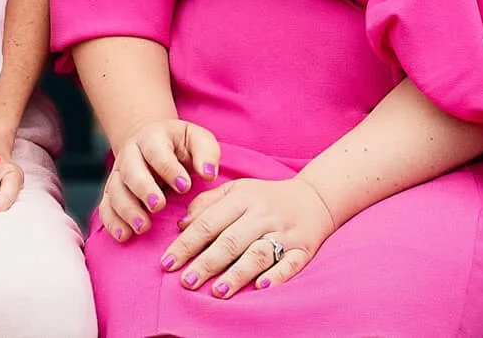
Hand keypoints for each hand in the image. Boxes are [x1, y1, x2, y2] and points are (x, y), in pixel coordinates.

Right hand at [97, 117, 220, 243]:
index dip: (170, 170)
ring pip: (115, 191)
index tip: (185, 187)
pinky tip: (124, 236)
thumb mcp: (197, 139)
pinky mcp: (112, 192)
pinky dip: (112, 222)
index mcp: (152, 138)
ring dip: (127, 210)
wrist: (150, 142)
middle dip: (143, 189)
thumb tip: (209, 174)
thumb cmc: (180, 145)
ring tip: (143, 227)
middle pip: (130, 171)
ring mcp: (118, 173)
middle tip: (158, 206)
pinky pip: (105, 207)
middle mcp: (130, 154)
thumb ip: (206, 152)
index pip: (157, 152)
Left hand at [162, 174, 335, 297]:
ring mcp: (284, 232)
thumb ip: (208, 204)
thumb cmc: (266, 198)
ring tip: (217, 291)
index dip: (186, 244)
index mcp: (243, 198)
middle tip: (186, 282)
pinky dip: (277, 275)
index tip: (167, 263)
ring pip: (258, 253)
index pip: (209, 222)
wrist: (316, 198)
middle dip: (206, 263)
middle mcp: (262, 214)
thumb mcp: (237, 190)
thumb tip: (181, 225)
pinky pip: (291, 263)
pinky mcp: (304, 248)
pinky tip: (261, 287)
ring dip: (237, 273)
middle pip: (230, 240)